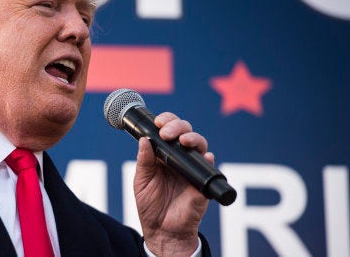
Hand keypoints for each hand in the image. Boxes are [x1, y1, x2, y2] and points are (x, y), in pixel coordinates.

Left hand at [133, 112, 212, 255]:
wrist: (161, 230)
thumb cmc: (150, 205)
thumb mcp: (141, 180)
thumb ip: (144, 161)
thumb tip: (144, 140)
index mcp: (164, 155)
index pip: (168, 131)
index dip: (167, 122)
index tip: (159, 123)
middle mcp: (179, 158)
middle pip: (185, 132)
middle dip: (178, 126)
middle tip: (167, 132)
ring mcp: (192, 169)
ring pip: (200, 145)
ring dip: (193, 138)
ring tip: (183, 141)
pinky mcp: (202, 183)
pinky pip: (209, 168)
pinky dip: (208, 160)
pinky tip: (204, 156)